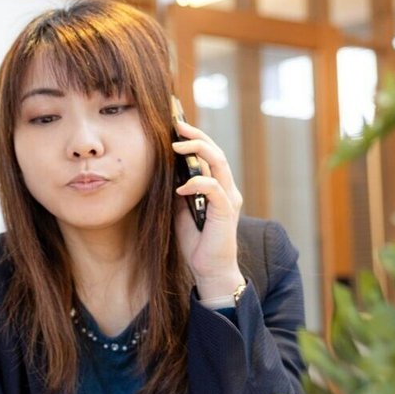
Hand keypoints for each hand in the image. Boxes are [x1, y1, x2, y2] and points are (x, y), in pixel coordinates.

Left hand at [172, 119, 245, 297]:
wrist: (208, 268)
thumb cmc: (195, 240)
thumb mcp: (180, 209)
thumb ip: (178, 190)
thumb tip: (165, 170)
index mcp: (216, 186)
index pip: (208, 155)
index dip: (194, 139)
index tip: (175, 126)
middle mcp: (226, 188)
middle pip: (215, 152)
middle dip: (196, 136)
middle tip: (177, 125)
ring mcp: (228, 198)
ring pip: (218, 163)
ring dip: (197, 150)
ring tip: (176, 145)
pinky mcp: (226, 211)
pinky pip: (214, 188)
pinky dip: (197, 183)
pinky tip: (180, 187)